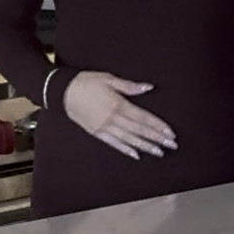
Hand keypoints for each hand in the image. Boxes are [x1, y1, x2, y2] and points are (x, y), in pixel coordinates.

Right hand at [61, 70, 177, 159]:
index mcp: (117, 104)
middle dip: (157, 138)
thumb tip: (148, 88)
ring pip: (129, 139)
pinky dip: (125, 149)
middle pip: (139, 130)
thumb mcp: (109, 79)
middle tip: (172, 145)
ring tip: (159, 152)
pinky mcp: (96, 132)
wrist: (62, 92)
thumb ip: (130, 86)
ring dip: (145, 146)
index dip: (158, 126)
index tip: (170, 132)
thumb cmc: (86, 82)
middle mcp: (112, 119)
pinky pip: (113, 143)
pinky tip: (136, 155)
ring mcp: (104, 127)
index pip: (143, 118)